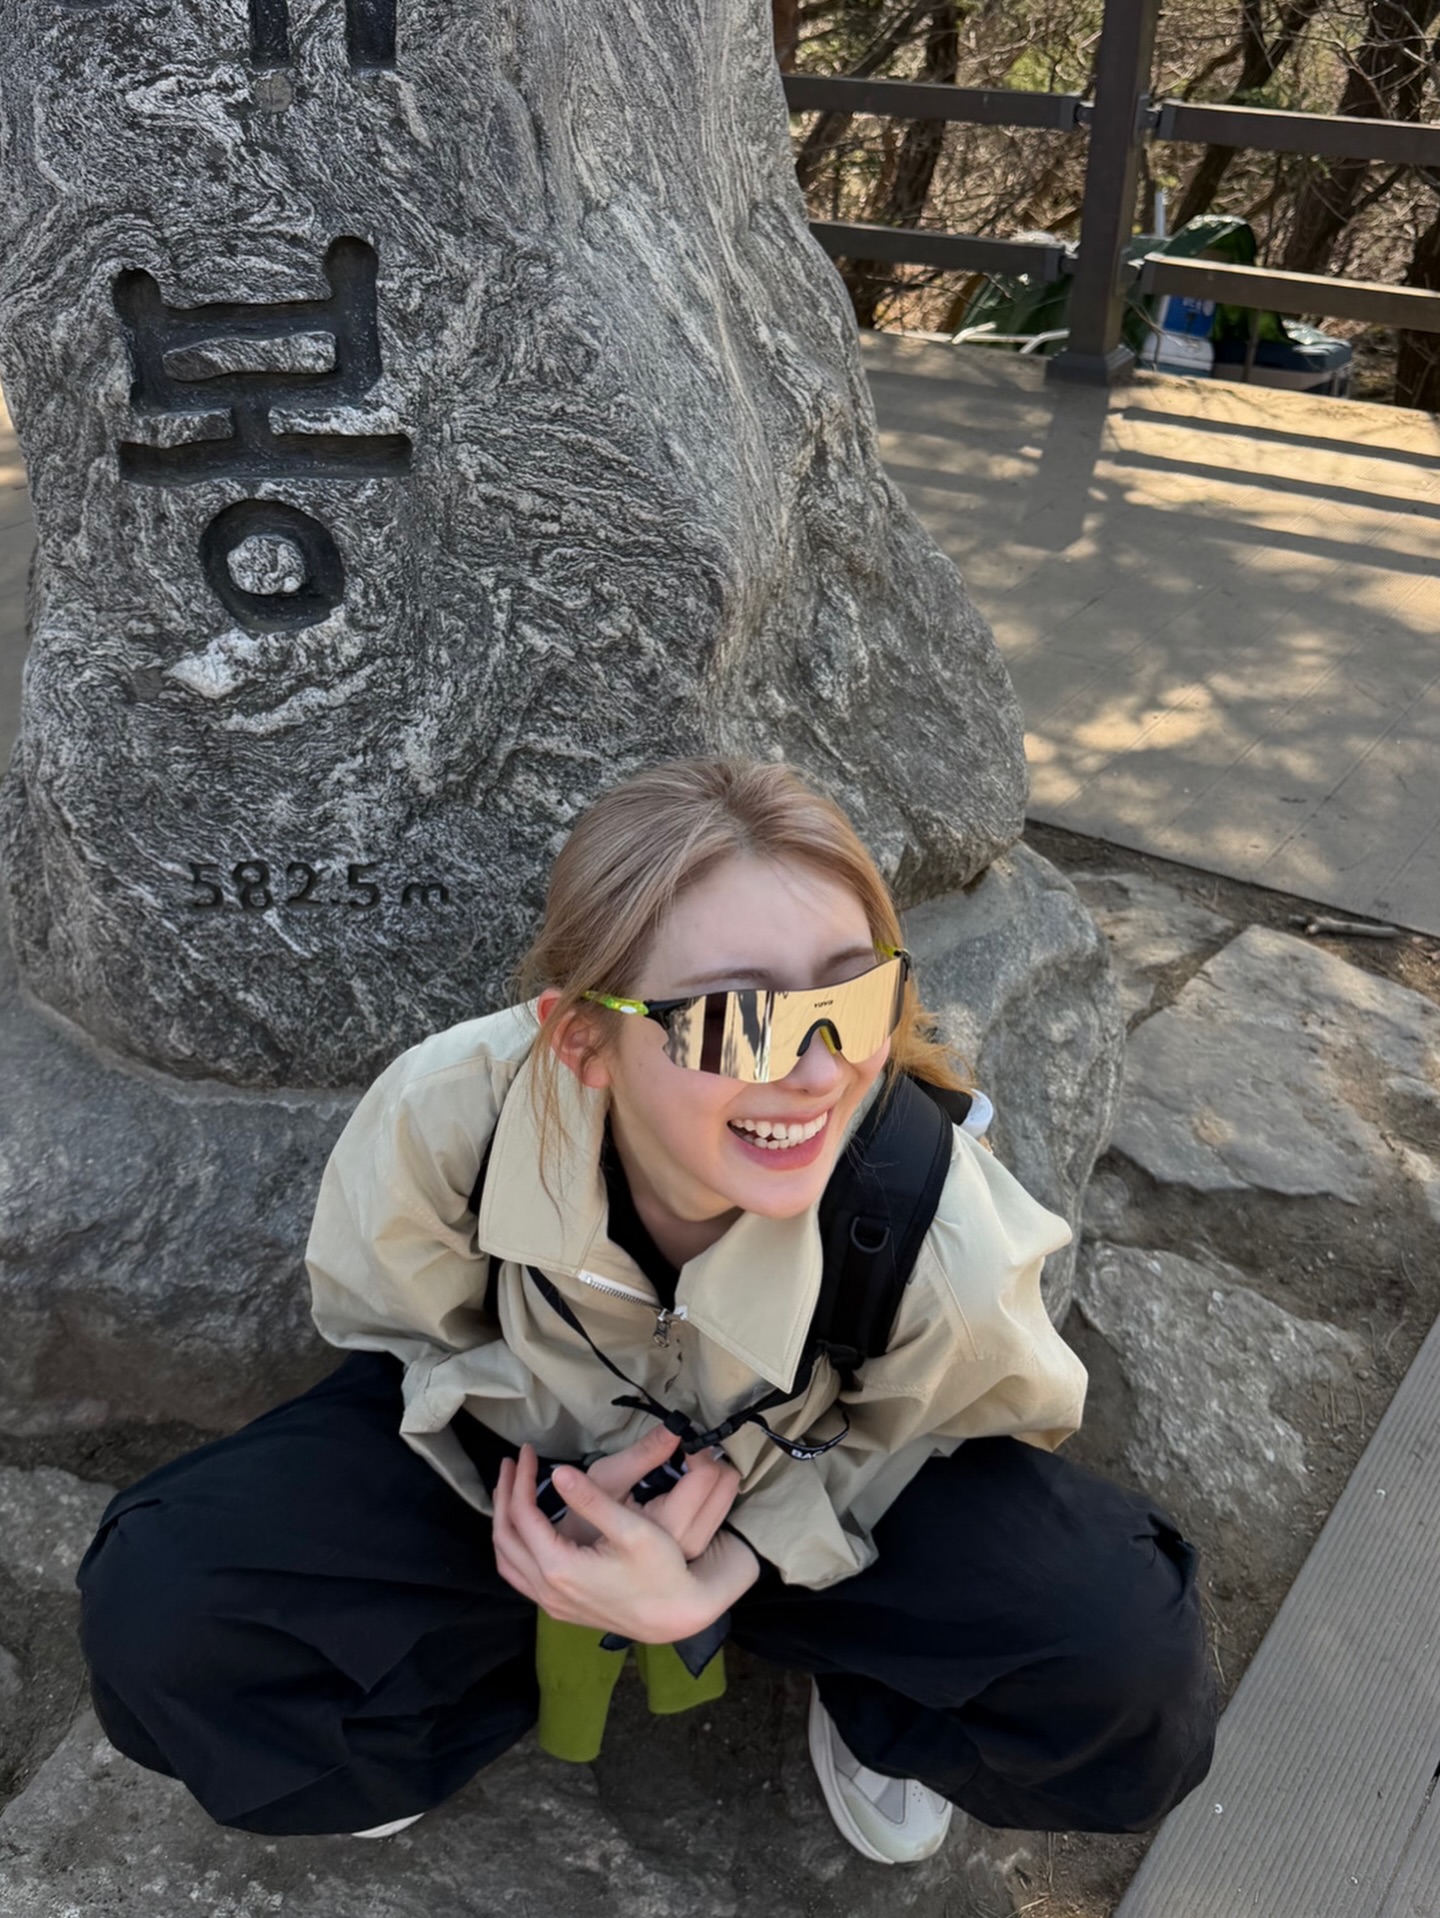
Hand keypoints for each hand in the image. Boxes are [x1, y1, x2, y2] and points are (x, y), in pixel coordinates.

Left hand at [493, 1442, 759, 1640]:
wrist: (675, 1616)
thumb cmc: (660, 1569)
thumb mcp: (632, 1529)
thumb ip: (591, 1501)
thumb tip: (558, 1472)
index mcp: (559, 1567)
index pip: (523, 1514)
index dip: (522, 1479)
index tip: (529, 1451)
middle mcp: (547, 1589)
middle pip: (505, 1537)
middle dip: (504, 1496)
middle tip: (512, 1464)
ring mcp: (551, 1604)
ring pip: (506, 1561)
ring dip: (504, 1522)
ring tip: (511, 1491)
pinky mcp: (559, 1609)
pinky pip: (519, 1576)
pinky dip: (514, 1547)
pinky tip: (526, 1530)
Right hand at [558, 1423, 740, 1559]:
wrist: (580, 1562)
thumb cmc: (587, 1517)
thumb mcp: (609, 1477)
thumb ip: (645, 1454)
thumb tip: (676, 1427)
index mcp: (666, 1525)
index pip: (705, 1476)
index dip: (697, 1448)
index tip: (680, 1439)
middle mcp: (688, 1541)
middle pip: (726, 1485)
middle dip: (711, 1459)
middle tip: (686, 1450)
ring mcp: (695, 1548)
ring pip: (727, 1498)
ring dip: (713, 1474)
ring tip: (685, 1465)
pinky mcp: (695, 1549)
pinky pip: (718, 1511)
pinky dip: (710, 1491)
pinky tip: (686, 1486)